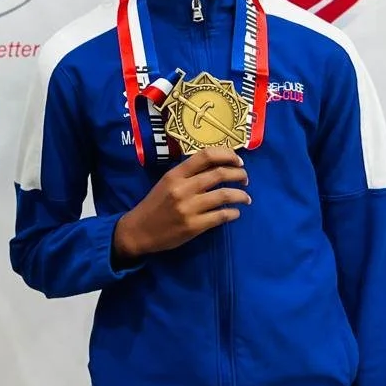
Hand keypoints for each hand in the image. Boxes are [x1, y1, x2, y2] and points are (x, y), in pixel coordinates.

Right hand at [113, 147, 250, 260]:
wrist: (139, 230)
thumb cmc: (155, 204)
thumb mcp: (166, 182)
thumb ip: (188, 174)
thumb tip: (218, 166)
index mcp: (175, 174)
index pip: (205, 155)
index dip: (227, 155)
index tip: (238, 160)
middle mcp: (182, 188)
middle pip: (219, 174)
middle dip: (239, 174)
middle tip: (245, 178)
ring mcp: (189, 208)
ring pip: (224, 195)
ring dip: (241, 195)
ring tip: (246, 198)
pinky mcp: (194, 226)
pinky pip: (221, 216)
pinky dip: (234, 213)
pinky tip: (235, 213)